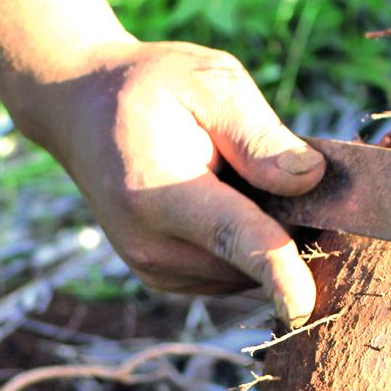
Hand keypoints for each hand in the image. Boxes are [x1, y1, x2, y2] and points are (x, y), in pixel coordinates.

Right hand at [8, 40, 325, 327]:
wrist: (81, 110)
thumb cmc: (151, 87)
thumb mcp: (209, 82)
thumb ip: (258, 134)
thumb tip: (309, 179)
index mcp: (159, 192)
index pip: (232, 238)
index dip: (277, 273)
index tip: (305, 308)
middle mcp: (152, 246)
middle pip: (251, 260)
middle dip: (289, 229)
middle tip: (284, 165)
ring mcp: (156, 271)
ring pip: (246, 273)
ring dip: (266, 236)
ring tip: (239, 174)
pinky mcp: (165, 280)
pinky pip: (231, 274)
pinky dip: (245, 246)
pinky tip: (228, 198)